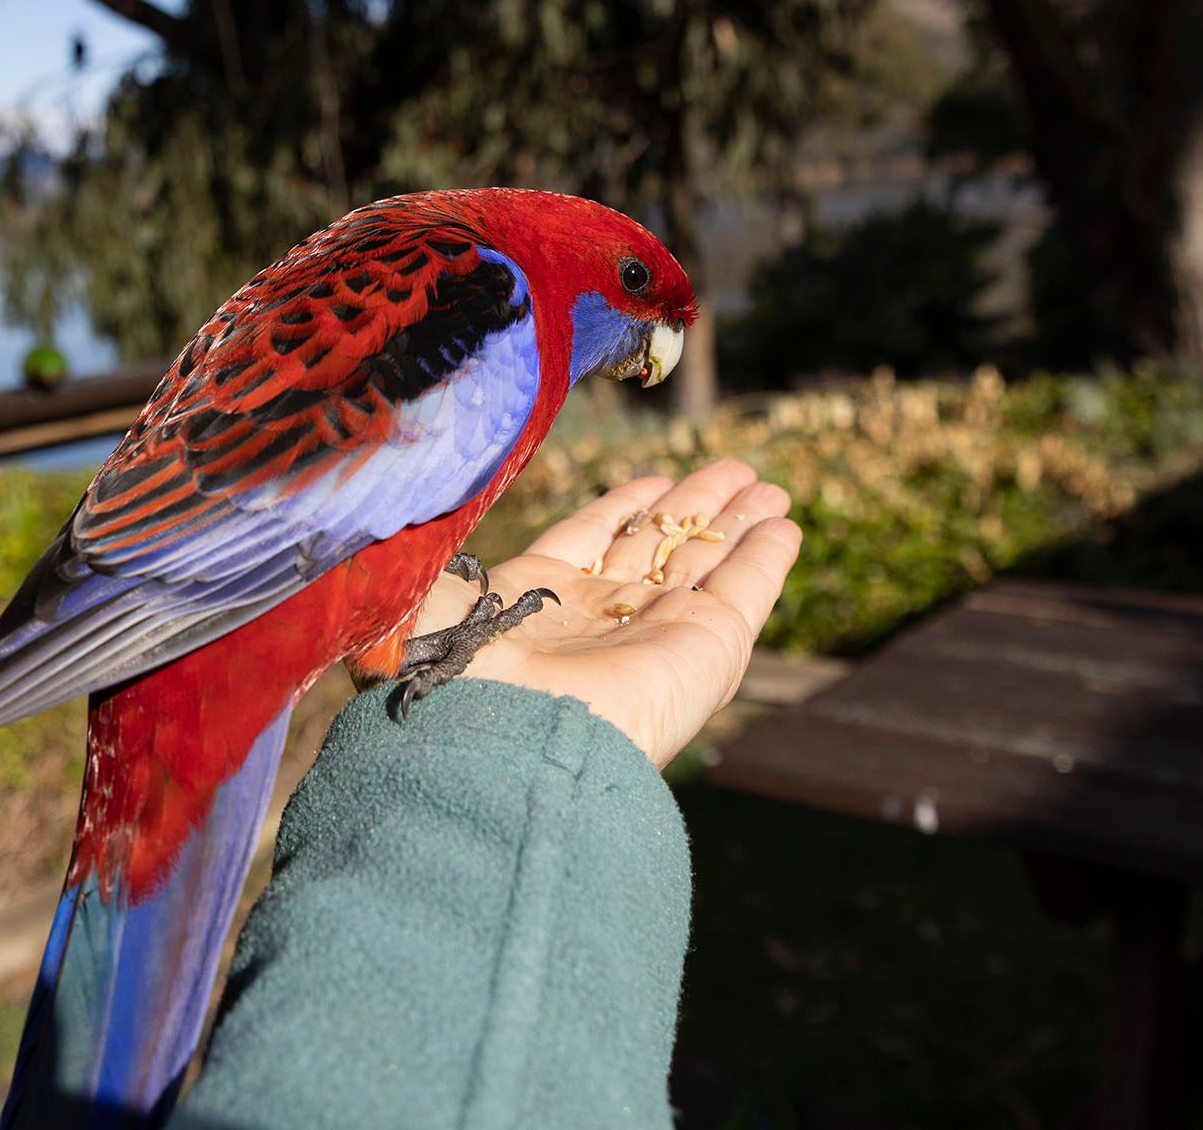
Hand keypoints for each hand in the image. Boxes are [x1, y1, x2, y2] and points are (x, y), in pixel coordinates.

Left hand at [408, 459, 801, 766]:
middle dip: (696, 507)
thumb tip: (421, 513)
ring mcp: (659, 634)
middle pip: (660, 549)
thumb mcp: (432, 591)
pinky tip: (781, 523)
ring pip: (706, 564)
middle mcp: (602, 619)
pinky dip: (766, 557)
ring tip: (765, 484)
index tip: (656, 480)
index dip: (624, 507)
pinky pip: (745, 591)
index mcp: (537, 602)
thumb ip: (440, 555)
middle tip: (735, 469)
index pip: (591, 540)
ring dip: (736, 522)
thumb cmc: (461, 661)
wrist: (508, 733)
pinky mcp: (710, 648)